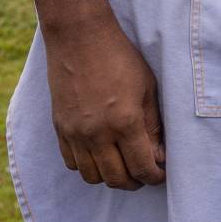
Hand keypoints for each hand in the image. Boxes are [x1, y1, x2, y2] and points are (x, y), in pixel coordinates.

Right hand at [25, 0, 165, 189]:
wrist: (81, 39)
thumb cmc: (121, 59)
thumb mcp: (148, 88)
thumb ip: (153, 125)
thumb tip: (158, 154)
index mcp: (125, 122)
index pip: (141, 166)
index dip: (153, 176)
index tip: (160, 175)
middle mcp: (97, 134)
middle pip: (115, 178)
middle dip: (134, 182)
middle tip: (145, 175)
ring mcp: (75, 134)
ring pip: (91, 176)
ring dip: (110, 177)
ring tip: (124, 167)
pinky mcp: (60, 129)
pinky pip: (72, 163)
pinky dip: (88, 167)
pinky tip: (101, 156)